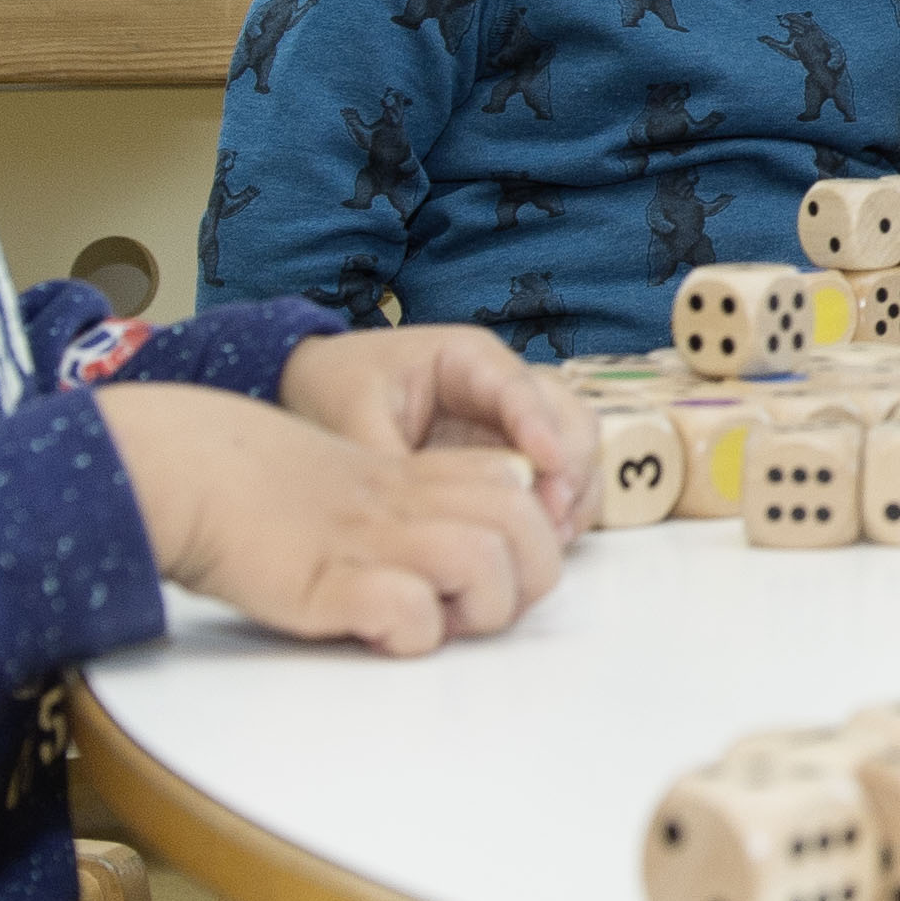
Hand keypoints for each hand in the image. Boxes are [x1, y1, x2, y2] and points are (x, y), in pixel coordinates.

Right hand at [96, 383, 568, 657]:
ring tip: (434, 620)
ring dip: (477, 608)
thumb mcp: (359, 478)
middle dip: (526, 580)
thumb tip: (485, 537)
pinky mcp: (327, 584)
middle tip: (478, 607)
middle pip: (527, 527)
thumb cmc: (265, 490)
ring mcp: (369, 540)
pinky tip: (378, 632)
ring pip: (484, 562)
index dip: (531, 539)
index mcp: (419, 473)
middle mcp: (408, 501)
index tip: (498, 572)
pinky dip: (410, 636)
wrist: (186, 473)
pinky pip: (409, 613)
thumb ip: (423, 497)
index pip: (523, 491)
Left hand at [275, 324, 592, 538]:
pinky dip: (562, 509)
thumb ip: (388, 459)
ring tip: (551, 537)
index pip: (519, 387)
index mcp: (468, 358)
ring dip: (575, 492)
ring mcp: (515, 423)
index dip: (539, 426)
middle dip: (570, 466)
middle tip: (550, 516)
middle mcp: (506, 386)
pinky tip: (544, 542)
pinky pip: (559, 481)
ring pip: (576, 449)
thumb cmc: (339, 385)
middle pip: (569, 415)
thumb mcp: (351, 417)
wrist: (323, 386)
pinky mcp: (513, 458)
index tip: (547, 467)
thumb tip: (420, 515)